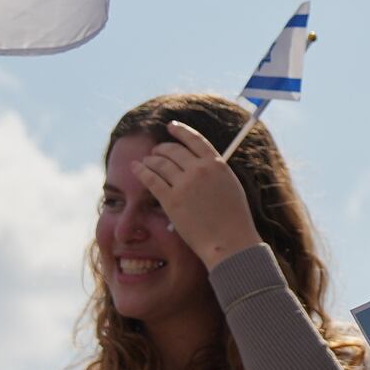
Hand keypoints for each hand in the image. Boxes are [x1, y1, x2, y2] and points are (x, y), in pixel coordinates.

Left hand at [131, 120, 263, 268]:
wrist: (230, 242)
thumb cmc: (234, 220)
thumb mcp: (231, 186)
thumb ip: (216, 172)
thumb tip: (203, 163)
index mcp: (216, 164)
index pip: (194, 139)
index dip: (180, 131)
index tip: (171, 126)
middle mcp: (199, 170)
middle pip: (173, 150)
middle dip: (162, 148)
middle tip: (156, 151)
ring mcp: (184, 184)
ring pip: (160, 163)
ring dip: (150, 159)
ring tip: (145, 160)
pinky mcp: (171, 200)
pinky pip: (151, 179)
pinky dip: (141, 170)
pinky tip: (135, 167)